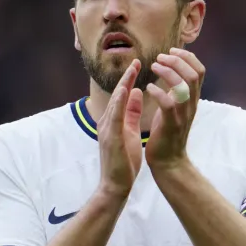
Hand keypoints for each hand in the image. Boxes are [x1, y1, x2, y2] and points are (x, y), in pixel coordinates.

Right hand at [97, 59, 143, 198]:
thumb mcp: (130, 131)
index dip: (130, 80)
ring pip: (114, 103)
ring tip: (131, 70)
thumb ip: (131, 112)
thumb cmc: (123, 161)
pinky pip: (114, 117)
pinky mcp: (110, 138)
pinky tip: (124, 91)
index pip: (122, 96)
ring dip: (123, 85)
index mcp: (113, 120)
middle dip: (127, 78)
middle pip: (117, 96)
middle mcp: (107, 122)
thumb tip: (137, 92)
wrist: (115, 184)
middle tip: (137, 61)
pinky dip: (118, 102)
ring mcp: (106, 129)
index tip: (139, 65)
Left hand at [144, 47, 204, 170]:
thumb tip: (172, 71)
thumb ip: (176, 91)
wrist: (168, 161)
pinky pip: (168, 103)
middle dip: (177, 60)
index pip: (200, 71)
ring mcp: (183, 115)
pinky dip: (158, 92)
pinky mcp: (171, 125)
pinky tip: (148, 88)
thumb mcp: (175, 108)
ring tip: (153, 67)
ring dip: (167, 72)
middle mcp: (191, 105)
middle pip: (193, 74)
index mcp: (193, 99)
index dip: (187, 57)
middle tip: (160, 57)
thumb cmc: (167, 133)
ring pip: (183, 86)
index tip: (171, 51)